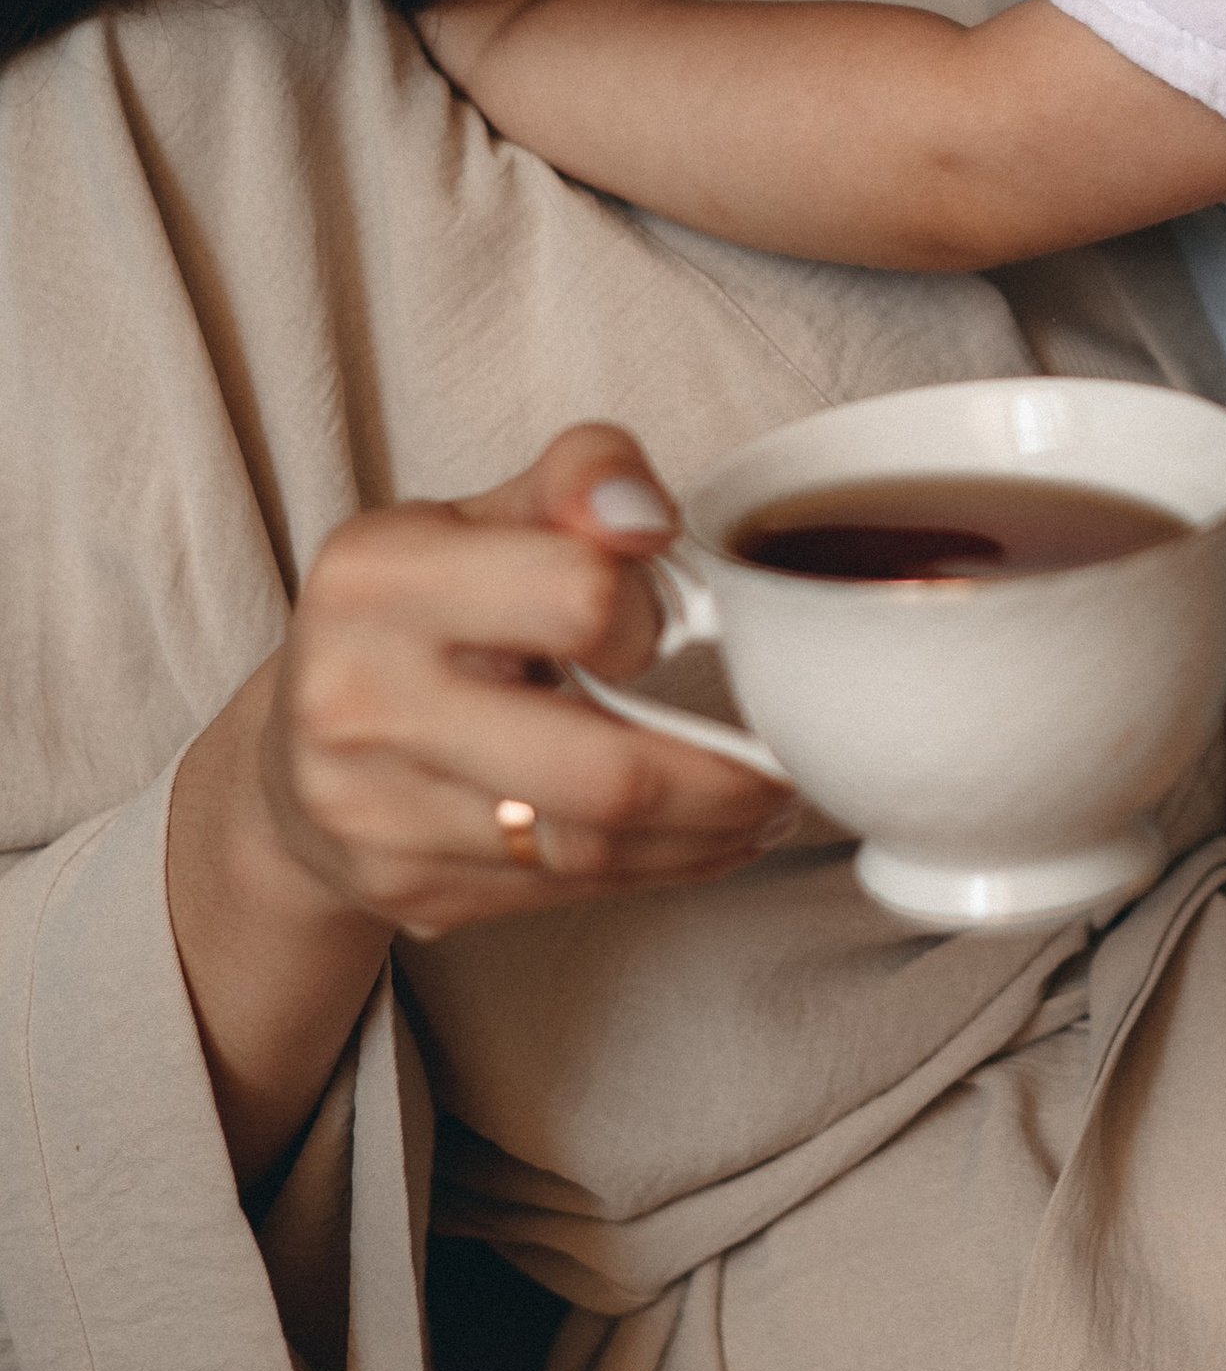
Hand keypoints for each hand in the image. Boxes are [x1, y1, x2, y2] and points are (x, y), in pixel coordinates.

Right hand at [171, 426, 793, 1186]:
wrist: (295, 747)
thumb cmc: (419, 610)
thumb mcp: (483, 513)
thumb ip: (580, 478)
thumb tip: (644, 514)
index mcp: (377, 575)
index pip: (579, 598)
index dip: (652, 615)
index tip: (678, 621)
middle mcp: (357, 698)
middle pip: (603, 769)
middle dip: (722, 776)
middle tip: (786, 758)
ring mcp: (374, 812)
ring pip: (596, 849)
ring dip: (709, 833)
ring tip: (764, 798)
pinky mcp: (405, 889)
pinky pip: (568, 892)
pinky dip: (662, 868)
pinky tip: (707, 837)